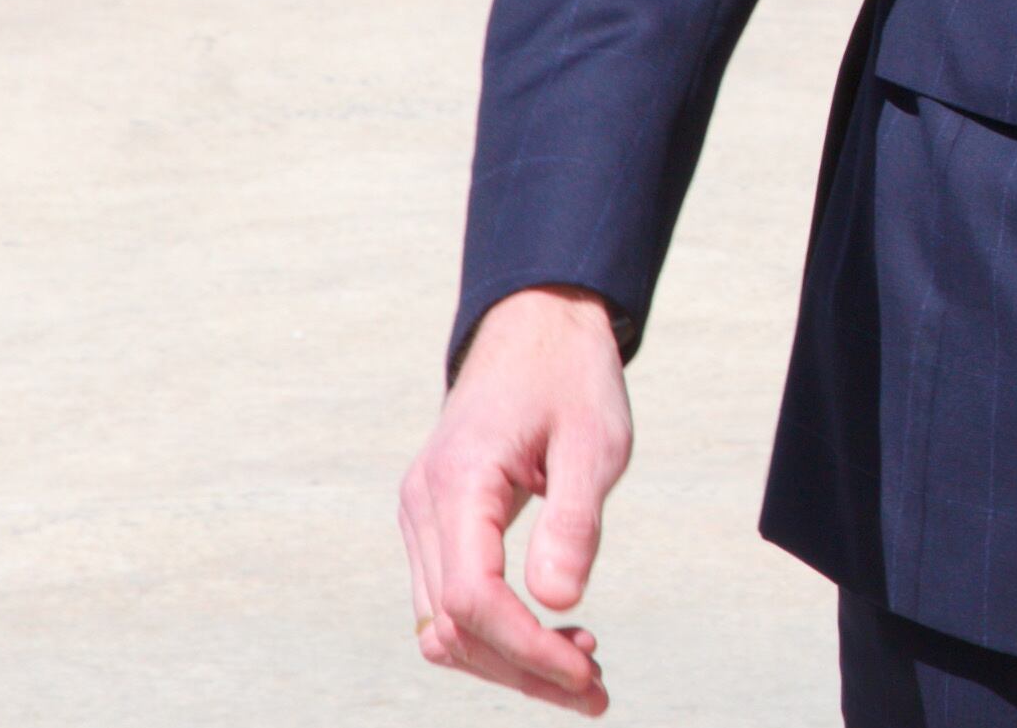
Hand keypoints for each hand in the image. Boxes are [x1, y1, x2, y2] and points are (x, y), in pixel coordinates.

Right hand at [398, 285, 631, 714]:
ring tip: (583, 671)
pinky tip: (552, 636)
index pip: (473, 600)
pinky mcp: (435, 523)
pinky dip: (494, 632)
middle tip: (595, 692)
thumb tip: (560, 602)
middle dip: (520, 671)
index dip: (526, 649)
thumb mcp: (594, 440)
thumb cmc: (572, 376)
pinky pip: (449, 599)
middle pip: (450, 628)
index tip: (586, 672)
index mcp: (457, 484)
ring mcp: (421, 517)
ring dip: (507, 660)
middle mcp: (422, 508)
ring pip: (441, 626)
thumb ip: (573, 519)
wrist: (537, 325)